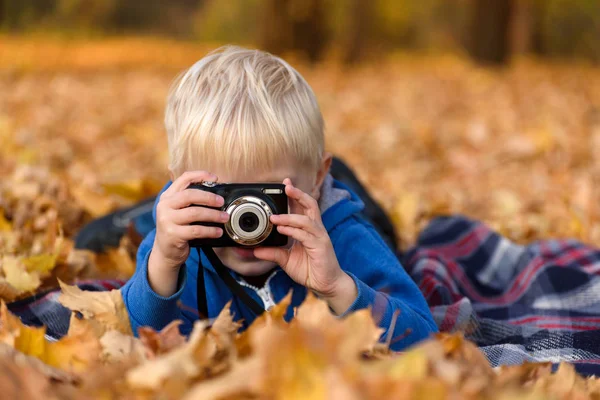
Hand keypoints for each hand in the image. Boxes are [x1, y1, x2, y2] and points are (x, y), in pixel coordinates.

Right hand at [148, 171, 228, 295]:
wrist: (165, 252)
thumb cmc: (177, 229)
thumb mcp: (179, 212)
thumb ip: (190, 202)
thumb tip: (216, 195)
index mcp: (167, 197)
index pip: (183, 179)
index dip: (200, 175)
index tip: (215, 178)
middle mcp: (165, 206)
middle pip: (190, 195)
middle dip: (209, 197)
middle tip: (222, 202)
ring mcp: (167, 220)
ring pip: (195, 213)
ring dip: (213, 215)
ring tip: (224, 218)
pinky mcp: (173, 234)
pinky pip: (196, 230)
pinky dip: (210, 231)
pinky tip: (218, 232)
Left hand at [253, 179, 356, 313]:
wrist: (325, 284)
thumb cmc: (309, 269)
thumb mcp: (286, 260)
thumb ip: (272, 253)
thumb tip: (255, 250)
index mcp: (308, 229)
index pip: (302, 206)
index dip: (295, 194)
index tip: (285, 184)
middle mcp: (315, 229)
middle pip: (310, 204)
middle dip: (298, 194)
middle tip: (286, 186)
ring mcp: (319, 236)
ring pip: (306, 219)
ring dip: (289, 217)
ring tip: (274, 218)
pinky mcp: (321, 246)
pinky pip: (306, 235)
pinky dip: (293, 231)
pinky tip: (283, 230)